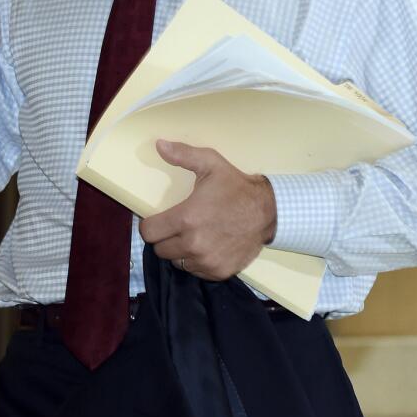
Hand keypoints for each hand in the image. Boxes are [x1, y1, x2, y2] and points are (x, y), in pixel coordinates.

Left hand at [139, 140, 276, 280]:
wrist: (267, 211)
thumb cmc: (236, 187)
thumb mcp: (210, 164)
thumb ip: (182, 154)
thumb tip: (159, 144)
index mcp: (186, 219)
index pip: (149, 233)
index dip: (150, 225)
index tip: (157, 220)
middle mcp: (193, 244)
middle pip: (160, 249)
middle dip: (165, 237)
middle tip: (178, 226)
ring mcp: (206, 261)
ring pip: (177, 262)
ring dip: (180, 251)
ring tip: (193, 236)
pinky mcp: (218, 272)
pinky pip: (195, 271)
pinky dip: (196, 261)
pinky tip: (207, 246)